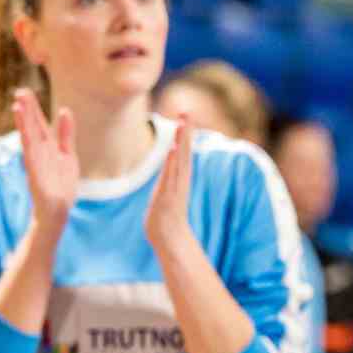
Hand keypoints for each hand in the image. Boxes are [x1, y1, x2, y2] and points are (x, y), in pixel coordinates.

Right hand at [14, 90, 76, 233]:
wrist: (57, 211)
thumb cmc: (60, 184)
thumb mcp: (67, 155)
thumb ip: (66, 134)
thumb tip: (65, 110)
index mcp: (47, 147)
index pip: (38, 124)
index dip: (33, 108)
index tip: (26, 91)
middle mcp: (40, 153)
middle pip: (32, 128)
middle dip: (27, 111)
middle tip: (20, 91)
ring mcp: (37, 163)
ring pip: (30, 140)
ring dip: (24, 123)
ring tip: (18, 105)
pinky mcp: (36, 175)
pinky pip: (32, 157)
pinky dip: (29, 144)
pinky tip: (25, 132)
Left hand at [145, 114, 194, 251]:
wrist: (169, 239)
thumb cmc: (165, 218)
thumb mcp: (165, 193)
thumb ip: (167, 179)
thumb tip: (165, 170)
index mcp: (179, 178)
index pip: (183, 151)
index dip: (185, 134)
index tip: (185, 115)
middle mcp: (180, 180)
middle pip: (184, 151)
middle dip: (186, 132)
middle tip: (187, 112)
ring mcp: (175, 188)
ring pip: (179, 160)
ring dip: (182, 142)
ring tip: (182, 124)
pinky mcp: (168, 197)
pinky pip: (171, 176)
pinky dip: (172, 162)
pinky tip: (172, 149)